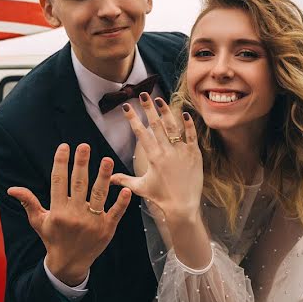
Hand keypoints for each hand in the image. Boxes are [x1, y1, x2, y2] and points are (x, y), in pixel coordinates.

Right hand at [8, 143, 130, 285]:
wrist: (69, 264)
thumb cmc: (53, 239)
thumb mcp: (38, 222)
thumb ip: (28, 203)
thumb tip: (12, 189)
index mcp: (58, 211)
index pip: (59, 181)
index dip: (61, 163)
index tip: (64, 147)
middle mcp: (75, 216)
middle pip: (79, 184)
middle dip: (81, 164)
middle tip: (84, 146)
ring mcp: (92, 223)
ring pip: (99, 195)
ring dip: (104, 177)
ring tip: (107, 159)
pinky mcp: (107, 229)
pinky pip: (116, 213)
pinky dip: (121, 202)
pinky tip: (125, 189)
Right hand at [110, 93, 202, 229]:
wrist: (183, 206)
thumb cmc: (161, 198)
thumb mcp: (141, 188)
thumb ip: (124, 180)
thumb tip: (108, 178)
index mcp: (153, 158)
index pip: (141, 133)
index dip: (133, 119)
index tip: (126, 107)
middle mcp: (167, 152)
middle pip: (156, 125)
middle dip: (148, 108)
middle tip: (142, 95)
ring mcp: (182, 151)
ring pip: (173, 126)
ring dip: (166, 111)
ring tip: (160, 99)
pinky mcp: (195, 154)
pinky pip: (191, 135)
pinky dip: (188, 124)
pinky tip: (183, 112)